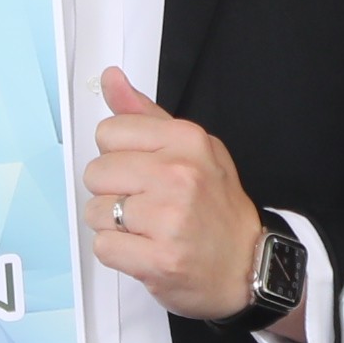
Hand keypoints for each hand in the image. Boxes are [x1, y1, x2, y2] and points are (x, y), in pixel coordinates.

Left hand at [86, 67, 264, 322]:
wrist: (248, 264)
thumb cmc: (215, 206)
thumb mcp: (192, 149)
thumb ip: (146, 115)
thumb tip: (110, 78)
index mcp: (186, 139)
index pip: (108, 132)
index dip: (117, 155)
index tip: (141, 171)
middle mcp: (179, 174)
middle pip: (96, 172)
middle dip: (111, 191)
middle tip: (144, 204)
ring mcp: (170, 218)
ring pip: (95, 211)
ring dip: (112, 224)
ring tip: (145, 228)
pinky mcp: (160, 258)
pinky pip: (103, 246)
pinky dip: (118, 252)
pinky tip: (144, 249)